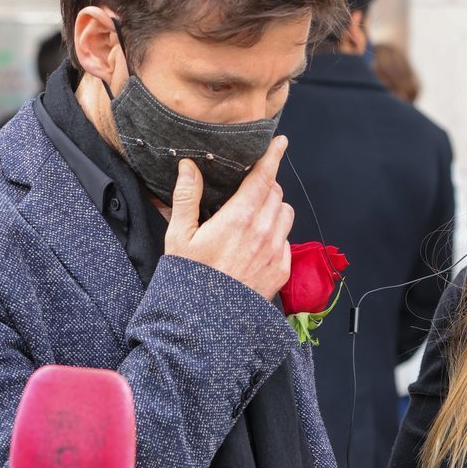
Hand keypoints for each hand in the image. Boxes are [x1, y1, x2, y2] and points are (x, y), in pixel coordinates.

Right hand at [163, 137, 293, 300]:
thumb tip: (189, 167)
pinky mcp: (281, 271)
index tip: (280, 142)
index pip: (264, 178)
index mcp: (239, 218)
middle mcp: (263, 233)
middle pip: (276, 193)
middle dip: (266, 185)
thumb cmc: (190, 280)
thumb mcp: (179, 237)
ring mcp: (276, 253)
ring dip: (274, 208)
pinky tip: (258, 243)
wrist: (208, 324)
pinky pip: (287, 241)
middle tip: (249, 189)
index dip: (273, 156)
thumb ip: (186, 198)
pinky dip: (277, 235)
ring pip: (285, 215)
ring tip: (254, 216)